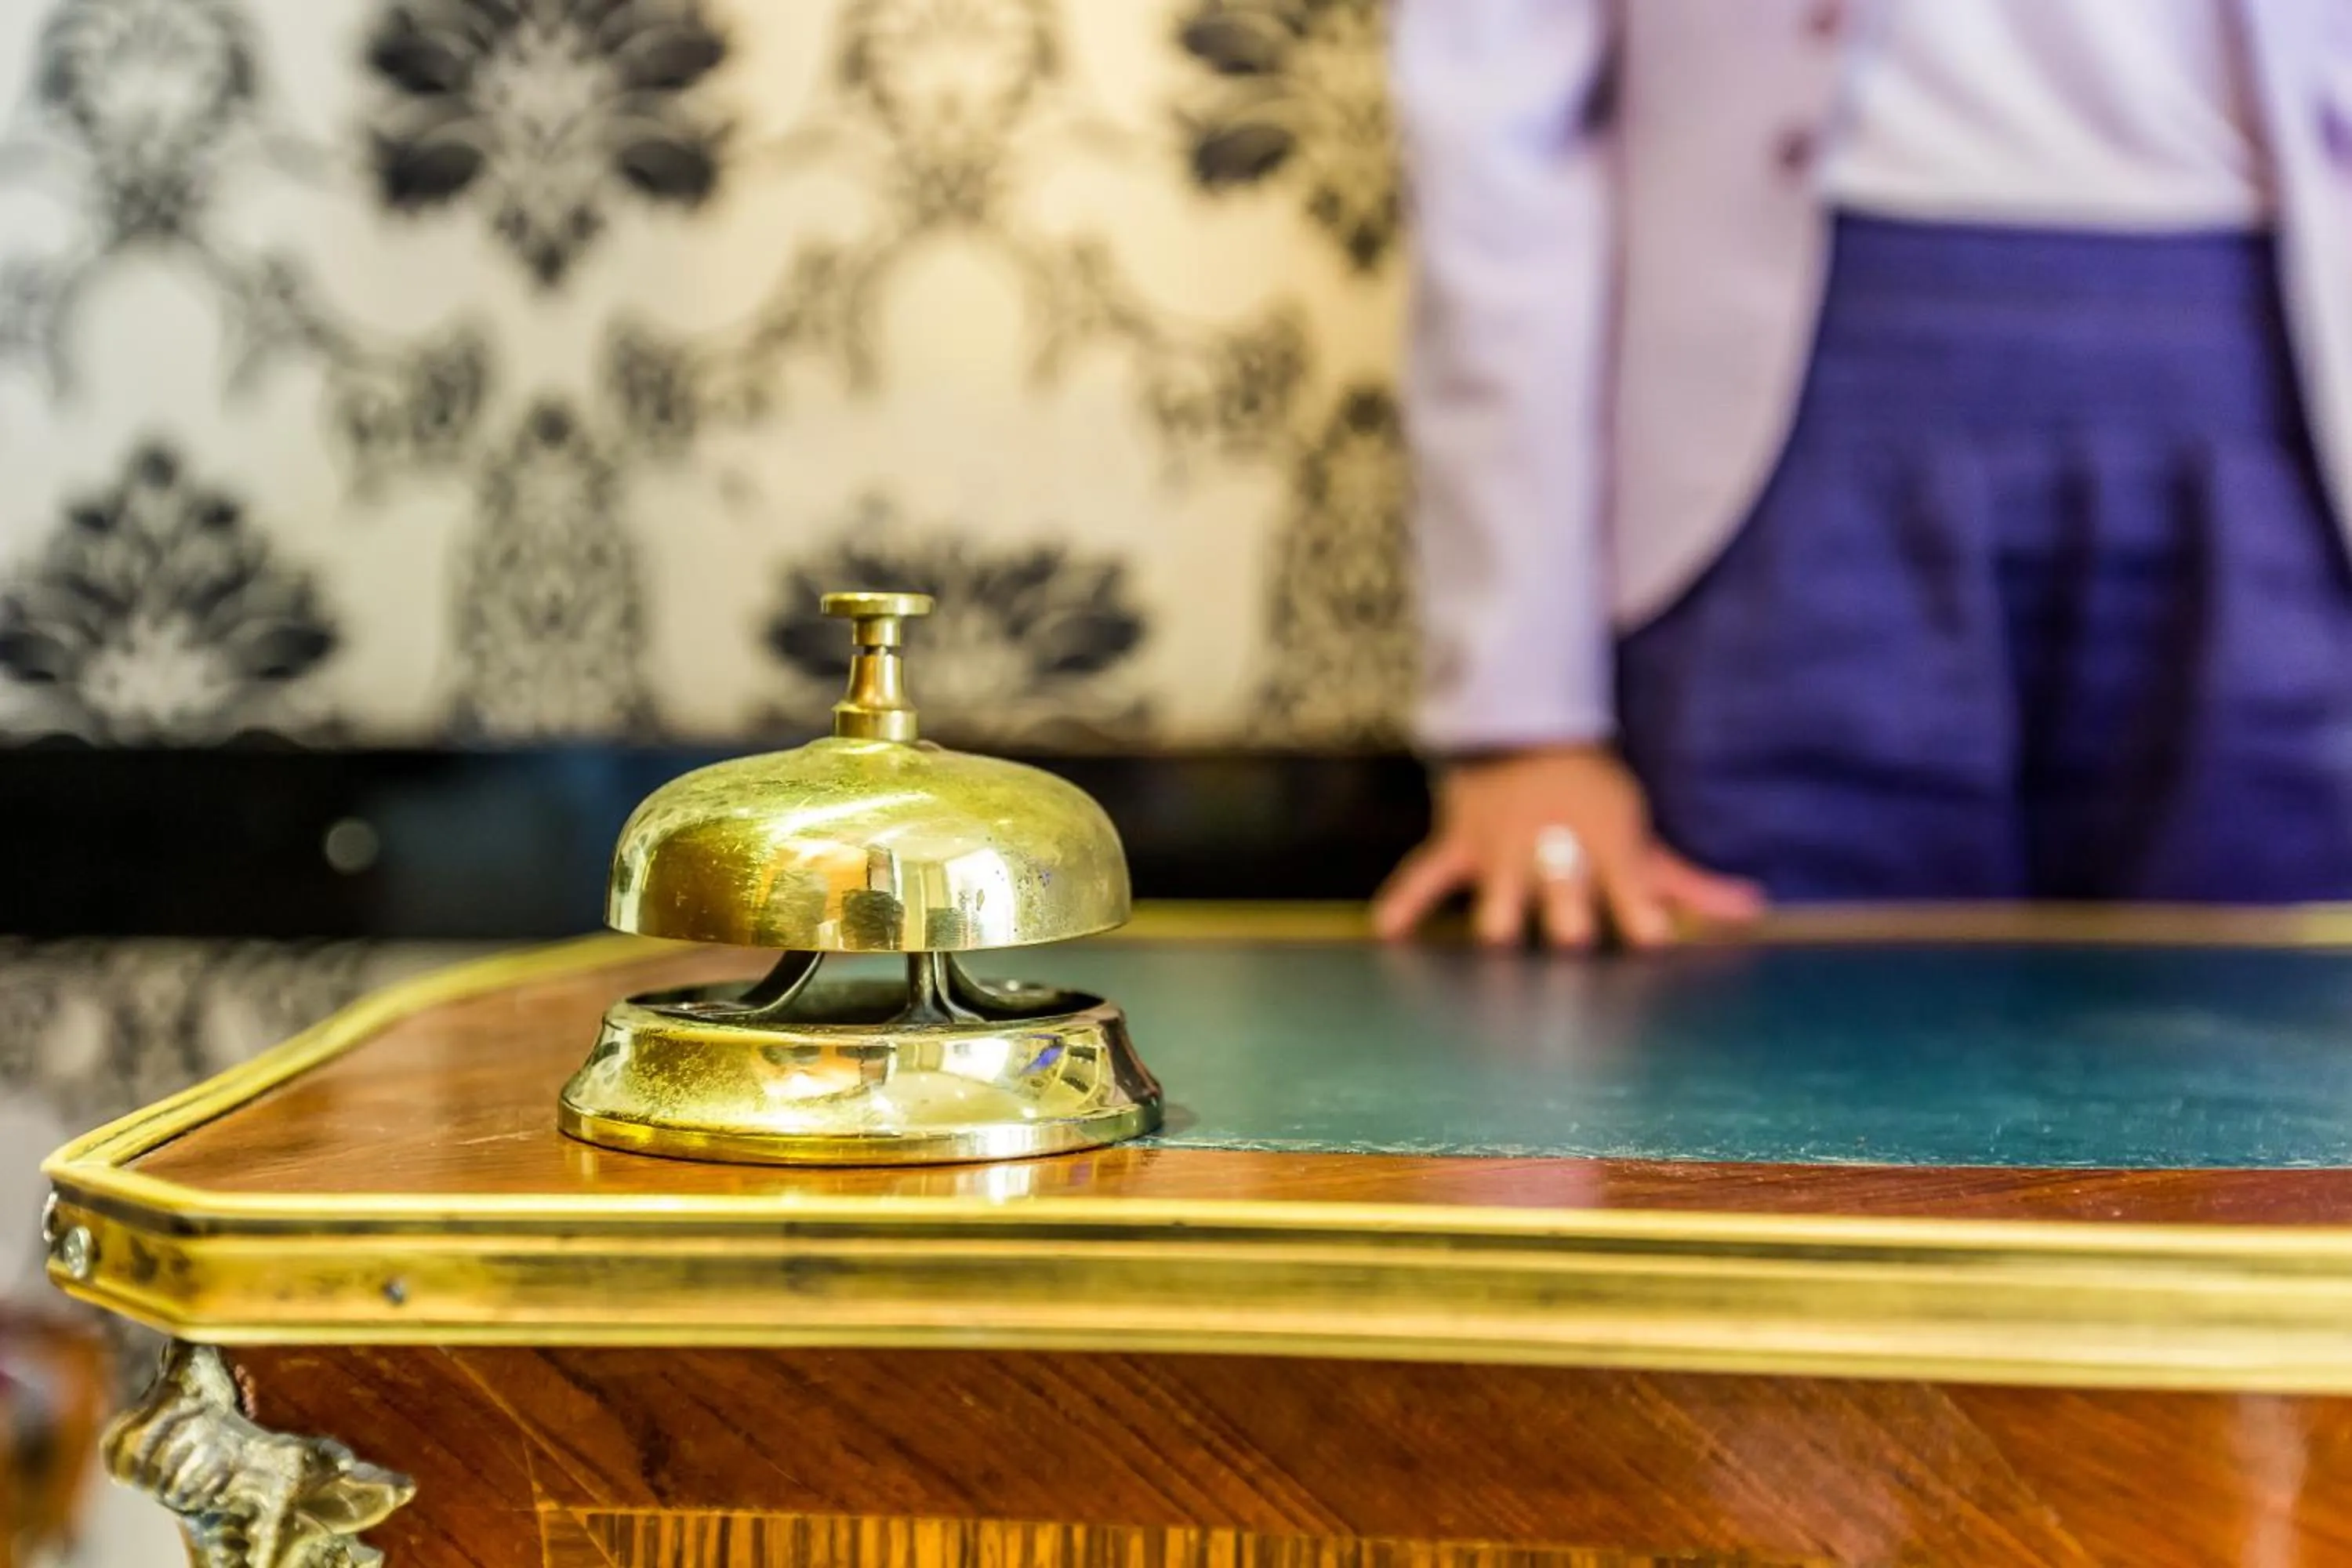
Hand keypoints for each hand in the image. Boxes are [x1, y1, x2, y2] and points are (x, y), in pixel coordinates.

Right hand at [1372, 745, 1764, 948]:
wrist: (1525, 730)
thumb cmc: (1591, 795)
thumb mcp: (1641, 832)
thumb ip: (1688, 882)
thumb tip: (1750, 909)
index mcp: (1606, 846)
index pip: (1628, 883)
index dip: (1641, 912)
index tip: (1653, 939)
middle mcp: (1554, 851)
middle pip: (1560, 895)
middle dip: (1567, 919)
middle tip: (1574, 939)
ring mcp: (1501, 852)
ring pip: (1496, 894)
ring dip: (1498, 918)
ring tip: (1499, 943)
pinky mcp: (1458, 846)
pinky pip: (1425, 874)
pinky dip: (1405, 901)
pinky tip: (1389, 934)